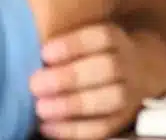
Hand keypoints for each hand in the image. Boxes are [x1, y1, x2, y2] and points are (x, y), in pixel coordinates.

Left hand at [30, 22, 165, 139]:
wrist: (136, 76)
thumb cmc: (96, 56)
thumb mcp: (90, 42)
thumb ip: (66, 46)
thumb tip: (29, 45)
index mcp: (118, 40)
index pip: (103, 36)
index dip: (74, 44)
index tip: (44, 52)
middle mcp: (128, 65)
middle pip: (107, 67)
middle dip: (69, 77)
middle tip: (34, 84)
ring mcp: (129, 94)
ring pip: (109, 99)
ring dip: (72, 105)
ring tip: (40, 108)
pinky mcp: (121, 120)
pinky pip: (101, 127)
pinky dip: (73, 129)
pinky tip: (47, 126)